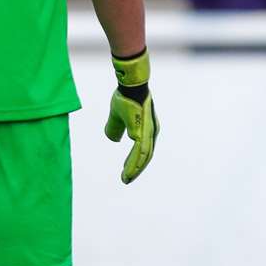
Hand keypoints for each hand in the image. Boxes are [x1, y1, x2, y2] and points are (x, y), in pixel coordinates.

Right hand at [105, 49, 158, 183]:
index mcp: (146, 129)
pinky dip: (135, 162)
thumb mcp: (117, 116)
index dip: (135, 162)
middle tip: (126, 180)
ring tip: (126, 179)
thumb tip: (114, 138)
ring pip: (144, 156)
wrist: (130, 85)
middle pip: (145, 156)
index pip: (143, 150)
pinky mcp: (144, 131)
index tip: (127, 171)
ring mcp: (149, 132)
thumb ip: (116, 127)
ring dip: (135, 169)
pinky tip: (129, 171)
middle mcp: (151, 132)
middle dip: (135, 169)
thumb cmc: (125, 97)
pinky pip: (141, 151)